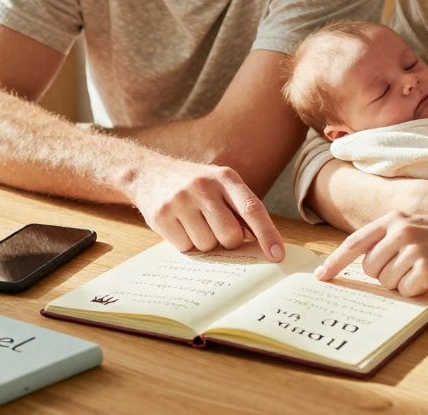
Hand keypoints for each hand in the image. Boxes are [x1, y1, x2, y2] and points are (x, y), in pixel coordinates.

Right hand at [127, 161, 285, 261]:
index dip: (267, 234)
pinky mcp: (162, 216)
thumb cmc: (194, 186)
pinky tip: (180, 226)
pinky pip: (186, 248)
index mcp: (225, 177)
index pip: (252, 209)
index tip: (277, 255)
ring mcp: (181, 201)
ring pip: (208, 245)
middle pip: (230, 235)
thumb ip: (241, 209)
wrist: (149, 173)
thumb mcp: (220, 185)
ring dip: (205, 242)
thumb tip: (263, 244)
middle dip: (228, 241)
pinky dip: (186, 244)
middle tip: (216, 228)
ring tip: (194, 223)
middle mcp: (203, 186)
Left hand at [314, 211, 427, 295]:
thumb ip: (391, 240)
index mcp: (395, 219)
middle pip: (370, 269)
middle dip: (386, 276)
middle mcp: (399, 231)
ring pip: (387, 283)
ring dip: (405, 284)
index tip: (321, 277)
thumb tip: (366, 267)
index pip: (355, 242)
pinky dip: (419, 290)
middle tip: (412, 268)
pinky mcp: (425, 268)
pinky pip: (407, 291)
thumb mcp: (419, 229)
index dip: (335, 261)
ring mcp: (412, 249)